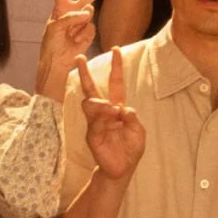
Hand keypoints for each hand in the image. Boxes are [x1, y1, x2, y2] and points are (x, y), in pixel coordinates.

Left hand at [36, 0, 117, 98]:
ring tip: (69, 35)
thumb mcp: (54, 28)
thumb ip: (70, 17)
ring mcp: (83, 21)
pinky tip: (75, 41)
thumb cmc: (51, 43)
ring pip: (89, 14)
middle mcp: (74, 10)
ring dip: (79, 25)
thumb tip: (89, 11)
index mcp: (61, 7)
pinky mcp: (89, 31)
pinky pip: (91, 27)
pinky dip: (83, 35)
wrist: (58, 61)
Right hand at [76, 52, 147, 181]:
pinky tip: (110, 119)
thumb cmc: (130, 148)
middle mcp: (104, 112)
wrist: (122, 168)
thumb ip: (132, 119)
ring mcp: (96, 123)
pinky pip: (94, 123)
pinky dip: (102, 119)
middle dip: (85, 73)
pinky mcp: (92, 135)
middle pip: (91, 89)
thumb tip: (121, 108)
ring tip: (111, 108)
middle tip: (78, 57)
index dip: (116, 67)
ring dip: (100, 104)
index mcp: (117, 107)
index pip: (115, 83)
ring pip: (90, 104)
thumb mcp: (138, 132)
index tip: (116, 49)